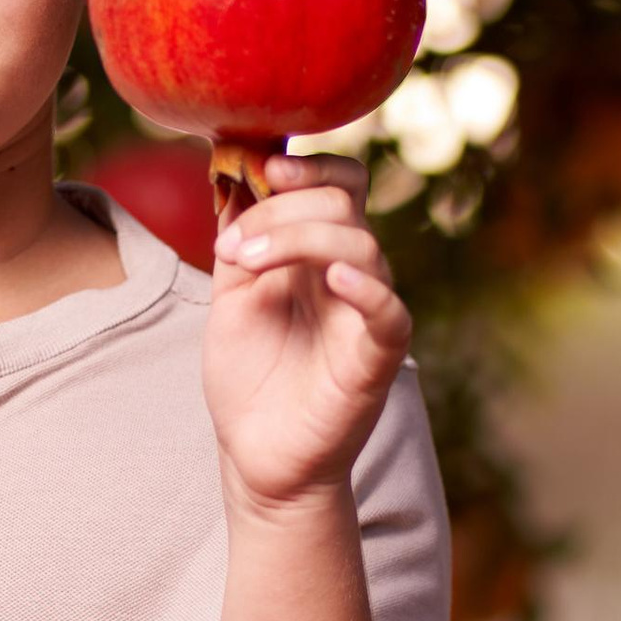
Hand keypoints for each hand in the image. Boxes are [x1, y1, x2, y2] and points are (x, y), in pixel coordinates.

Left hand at [204, 154, 412, 513]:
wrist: (256, 454)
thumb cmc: (250, 378)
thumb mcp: (231, 296)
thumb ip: (241, 239)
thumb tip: (237, 172)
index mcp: (319, 254)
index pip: (341, 183)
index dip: (308, 166)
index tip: (263, 168)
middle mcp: (350, 275)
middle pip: (345, 203)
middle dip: (284, 207)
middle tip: (233, 245)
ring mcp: (366, 312)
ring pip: (361, 244)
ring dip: (298, 238)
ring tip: (247, 262)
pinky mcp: (376, 356)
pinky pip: (389, 310)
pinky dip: (366, 287)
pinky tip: (334, 281)